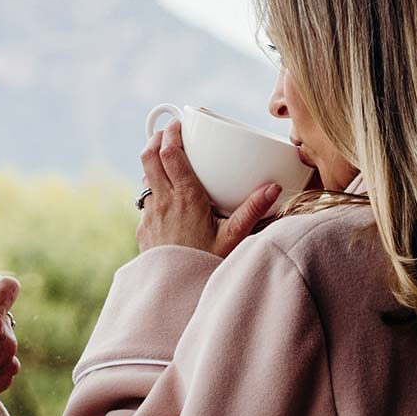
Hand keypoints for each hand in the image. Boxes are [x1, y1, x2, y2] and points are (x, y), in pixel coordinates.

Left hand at [137, 117, 283, 256]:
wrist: (176, 291)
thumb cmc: (205, 264)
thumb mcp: (233, 238)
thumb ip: (252, 211)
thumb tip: (273, 188)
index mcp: (185, 198)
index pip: (170, 154)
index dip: (171, 134)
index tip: (178, 124)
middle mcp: (162, 202)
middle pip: (149, 158)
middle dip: (156, 139)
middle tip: (167, 133)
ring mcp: (149, 216)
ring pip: (145, 179)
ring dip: (153, 164)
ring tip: (166, 160)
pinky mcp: (143, 231)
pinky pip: (145, 203)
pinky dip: (153, 191)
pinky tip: (166, 198)